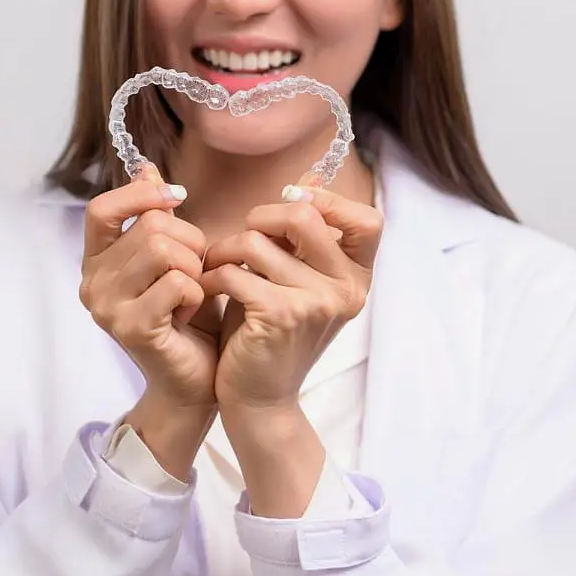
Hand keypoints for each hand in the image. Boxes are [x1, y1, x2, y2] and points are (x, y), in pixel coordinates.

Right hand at [80, 166, 220, 476]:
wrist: (195, 380)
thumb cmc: (188, 316)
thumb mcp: (175, 257)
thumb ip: (155, 217)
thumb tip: (147, 168)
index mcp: (97, 261)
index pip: (101, 209)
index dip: (140, 195)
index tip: (177, 199)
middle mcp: (92, 282)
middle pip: (150, 227)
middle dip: (190, 242)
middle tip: (197, 271)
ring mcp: (107, 307)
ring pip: (164, 250)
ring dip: (195, 267)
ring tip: (194, 291)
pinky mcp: (131, 327)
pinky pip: (178, 283)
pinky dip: (198, 293)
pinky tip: (191, 312)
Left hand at [201, 180, 383, 414]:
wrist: (259, 398)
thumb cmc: (270, 330)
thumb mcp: (295, 278)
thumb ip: (304, 234)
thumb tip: (311, 177)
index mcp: (357, 278)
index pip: (367, 221)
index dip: (330, 201)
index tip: (292, 207)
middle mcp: (347, 289)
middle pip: (305, 215)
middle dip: (261, 218)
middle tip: (241, 241)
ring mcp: (317, 303)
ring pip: (258, 241)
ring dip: (225, 249)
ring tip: (216, 267)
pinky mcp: (282, 315)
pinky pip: (236, 270)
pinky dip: (213, 275)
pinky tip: (208, 288)